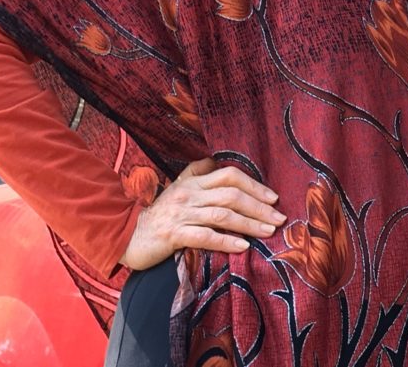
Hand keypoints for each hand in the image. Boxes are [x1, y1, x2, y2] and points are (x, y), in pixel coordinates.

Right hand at [120, 158, 285, 269]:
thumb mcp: (178, 187)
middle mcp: (189, 194)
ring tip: (268, 232)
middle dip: (258, 206)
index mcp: (193, 181)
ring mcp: (181, 214)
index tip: (273, 198)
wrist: (128, 235)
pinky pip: (204, 236)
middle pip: (231, 195)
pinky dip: (226, 241)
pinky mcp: (173, 234)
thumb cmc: (160, 213)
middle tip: (279, 218)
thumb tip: (217, 161)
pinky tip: (242, 246)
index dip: (254, 184)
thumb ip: (197, 172)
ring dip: (249, 224)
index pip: (229, 175)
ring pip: (222, 215)